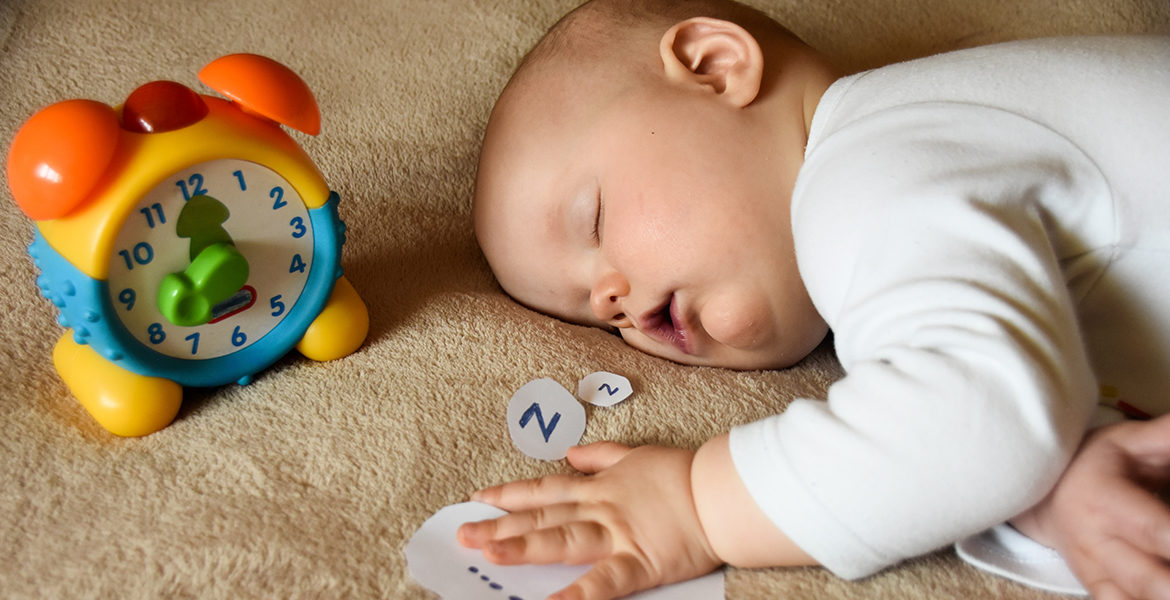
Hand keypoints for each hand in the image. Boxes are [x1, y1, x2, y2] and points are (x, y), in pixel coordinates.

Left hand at [457, 441, 721, 599]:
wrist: (722, 492)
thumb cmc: (684, 473)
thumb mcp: (636, 453)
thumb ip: (600, 455)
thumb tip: (570, 454)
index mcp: (599, 486)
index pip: (544, 490)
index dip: (510, 494)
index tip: (479, 499)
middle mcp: (600, 509)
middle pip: (542, 517)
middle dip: (501, 525)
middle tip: (463, 534)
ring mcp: (616, 535)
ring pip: (562, 541)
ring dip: (524, 547)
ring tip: (490, 555)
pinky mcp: (639, 563)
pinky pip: (603, 582)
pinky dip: (577, 595)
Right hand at [1012, 415, 1169, 599]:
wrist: (1041, 494)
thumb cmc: (1094, 463)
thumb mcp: (1128, 440)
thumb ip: (1165, 435)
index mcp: (1104, 499)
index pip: (1153, 528)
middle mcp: (1096, 540)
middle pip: (1148, 577)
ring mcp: (1095, 570)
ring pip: (1134, 598)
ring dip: (1161, 596)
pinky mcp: (1097, 590)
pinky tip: (1159, 598)